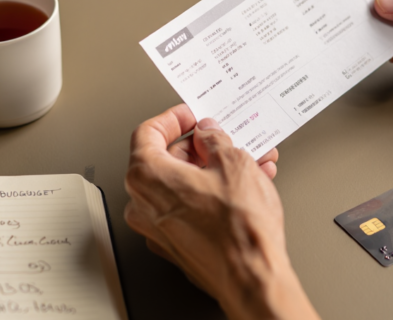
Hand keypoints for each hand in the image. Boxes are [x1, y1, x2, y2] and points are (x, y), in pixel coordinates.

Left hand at [124, 104, 318, 319]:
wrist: (250, 276)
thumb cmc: (237, 227)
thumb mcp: (233, 162)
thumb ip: (214, 140)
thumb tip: (208, 134)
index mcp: (147, 176)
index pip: (147, 132)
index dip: (173, 119)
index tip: (190, 116)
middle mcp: (142, 205)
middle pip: (166, 160)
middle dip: (201, 148)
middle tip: (225, 140)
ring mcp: (157, 229)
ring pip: (183, 186)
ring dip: (213, 171)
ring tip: (248, 164)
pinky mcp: (176, 246)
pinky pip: (188, 209)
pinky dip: (211, 195)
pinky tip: (242, 189)